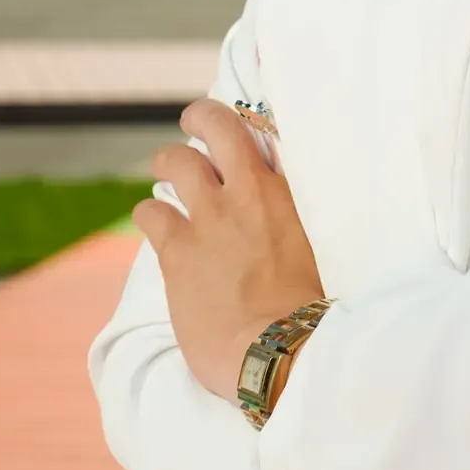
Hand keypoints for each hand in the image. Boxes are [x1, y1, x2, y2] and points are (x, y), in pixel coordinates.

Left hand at [134, 98, 324, 402]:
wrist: (279, 351)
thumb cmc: (309, 311)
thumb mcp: (319, 250)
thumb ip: (298, 221)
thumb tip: (292, 216)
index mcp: (287, 191)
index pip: (261, 130)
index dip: (240, 118)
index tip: (232, 123)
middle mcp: (248, 192)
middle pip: (214, 126)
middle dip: (199, 118)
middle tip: (192, 125)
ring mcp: (210, 218)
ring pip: (175, 162)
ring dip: (168, 161)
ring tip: (166, 170)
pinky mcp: (178, 250)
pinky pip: (151, 212)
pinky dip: (150, 212)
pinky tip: (154, 220)